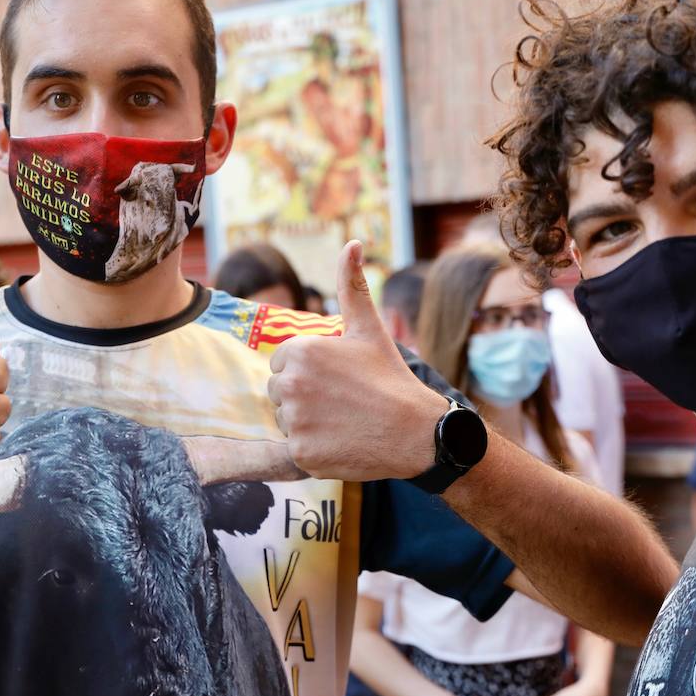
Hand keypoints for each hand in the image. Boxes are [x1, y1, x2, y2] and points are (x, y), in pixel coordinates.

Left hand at [268, 241, 445, 479]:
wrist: (415, 431)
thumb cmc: (390, 377)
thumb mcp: (368, 328)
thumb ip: (351, 286)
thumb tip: (352, 243)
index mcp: (300, 350)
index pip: (283, 364)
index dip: (310, 372)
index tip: (338, 380)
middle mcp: (290, 384)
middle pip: (280, 392)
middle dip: (304, 396)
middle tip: (342, 401)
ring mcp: (294, 421)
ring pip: (285, 420)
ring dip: (306, 423)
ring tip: (343, 421)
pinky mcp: (300, 453)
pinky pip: (294, 448)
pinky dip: (314, 448)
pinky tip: (341, 440)